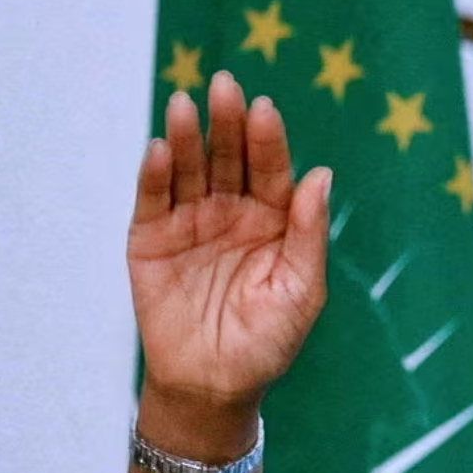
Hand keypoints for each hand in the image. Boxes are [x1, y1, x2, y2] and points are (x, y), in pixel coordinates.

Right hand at [129, 71, 330, 427]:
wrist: (216, 386)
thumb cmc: (269, 341)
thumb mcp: (302, 290)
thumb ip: (309, 234)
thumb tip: (321, 175)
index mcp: (274, 222)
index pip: (272, 170)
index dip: (268, 140)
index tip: (266, 108)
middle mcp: (232, 213)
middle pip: (229, 158)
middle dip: (228, 123)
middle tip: (225, 85)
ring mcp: (190, 223)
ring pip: (189, 170)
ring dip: (188, 136)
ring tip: (187, 104)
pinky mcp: (150, 240)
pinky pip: (152, 201)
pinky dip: (155, 175)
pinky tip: (162, 148)